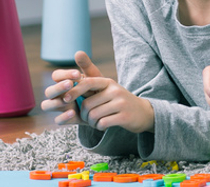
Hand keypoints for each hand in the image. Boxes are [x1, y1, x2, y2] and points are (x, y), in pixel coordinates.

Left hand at [40, 51, 155, 132]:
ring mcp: (121, 103)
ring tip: (96, 122)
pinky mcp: (124, 116)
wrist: (143, 113)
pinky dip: (99, 126)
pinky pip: (102, 123)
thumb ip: (90, 87)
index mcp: (108, 82)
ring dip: (91, 122)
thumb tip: (67, 87)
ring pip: (93, 115)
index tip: (65, 98)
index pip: (87, 82)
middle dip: (83, 115)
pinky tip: (103, 125)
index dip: (74, 90)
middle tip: (87, 118)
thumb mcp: (107, 90)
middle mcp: (115, 90)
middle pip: (87, 104)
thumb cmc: (119, 102)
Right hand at [41, 51, 97, 119]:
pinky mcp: (66, 119)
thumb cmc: (97, 88)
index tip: (78, 74)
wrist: (106, 106)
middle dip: (58, 87)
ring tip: (68, 99)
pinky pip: (57, 120)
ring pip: (46, 105)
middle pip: (48, 91)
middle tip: (70, 84)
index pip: (56, 76)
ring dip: (55, 102)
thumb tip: (78, 52)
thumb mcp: (94, 77)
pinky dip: (63, 117)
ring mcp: (60, 107)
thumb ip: (86, 66)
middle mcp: (58, 95)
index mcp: (63, 82)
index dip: (64, 74)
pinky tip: (72, 112)